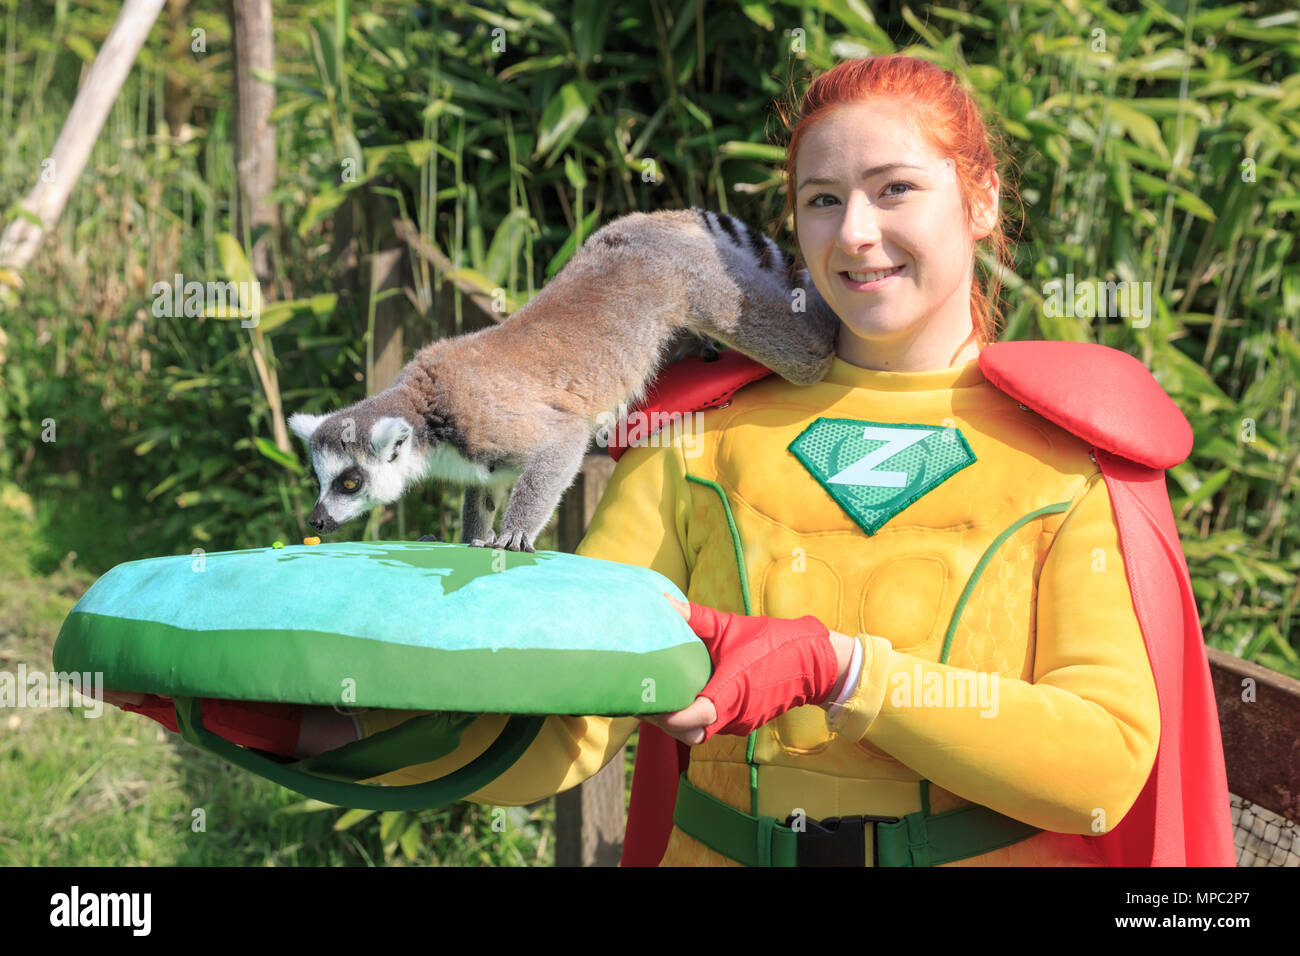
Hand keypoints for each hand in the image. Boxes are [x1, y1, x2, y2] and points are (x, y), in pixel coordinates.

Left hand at [641, 595, 852, 745]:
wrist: (814, 662)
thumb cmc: (772, 642)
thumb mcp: (731, 627)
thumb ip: (695, 617)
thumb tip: (665, 601)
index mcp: (732, 692)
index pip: (693, 719)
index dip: (668, 717)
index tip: (646, 703)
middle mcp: (735, 714)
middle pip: (690, 733)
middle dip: (666, 722)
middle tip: (644, 700)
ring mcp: (742, 721)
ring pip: (702, 732)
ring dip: (680, 720)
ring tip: (659, 697)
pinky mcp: (747, 721)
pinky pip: (715, 725)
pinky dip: (697, 716)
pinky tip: (684, 696)